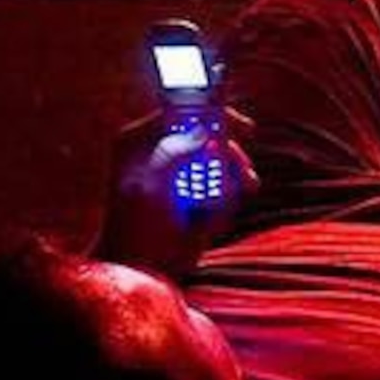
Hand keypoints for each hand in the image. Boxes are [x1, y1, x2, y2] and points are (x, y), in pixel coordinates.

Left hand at [97, 102, 256, 278]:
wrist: (141, 270)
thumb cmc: (134, 229)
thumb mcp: (147, 187)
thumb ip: (173, 153)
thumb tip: (203, 132)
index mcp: (140, 140)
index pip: (184, 110)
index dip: (216, 114)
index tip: (243, 128)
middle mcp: (162, 151)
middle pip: (212, 134)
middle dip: (230, 157)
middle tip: (244, 175)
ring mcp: (182, 173)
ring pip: (224, 161)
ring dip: (230, 184)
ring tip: (220, 208)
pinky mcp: (197, 194)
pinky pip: (227, 186)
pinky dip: (226, 202)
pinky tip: (212, 220)